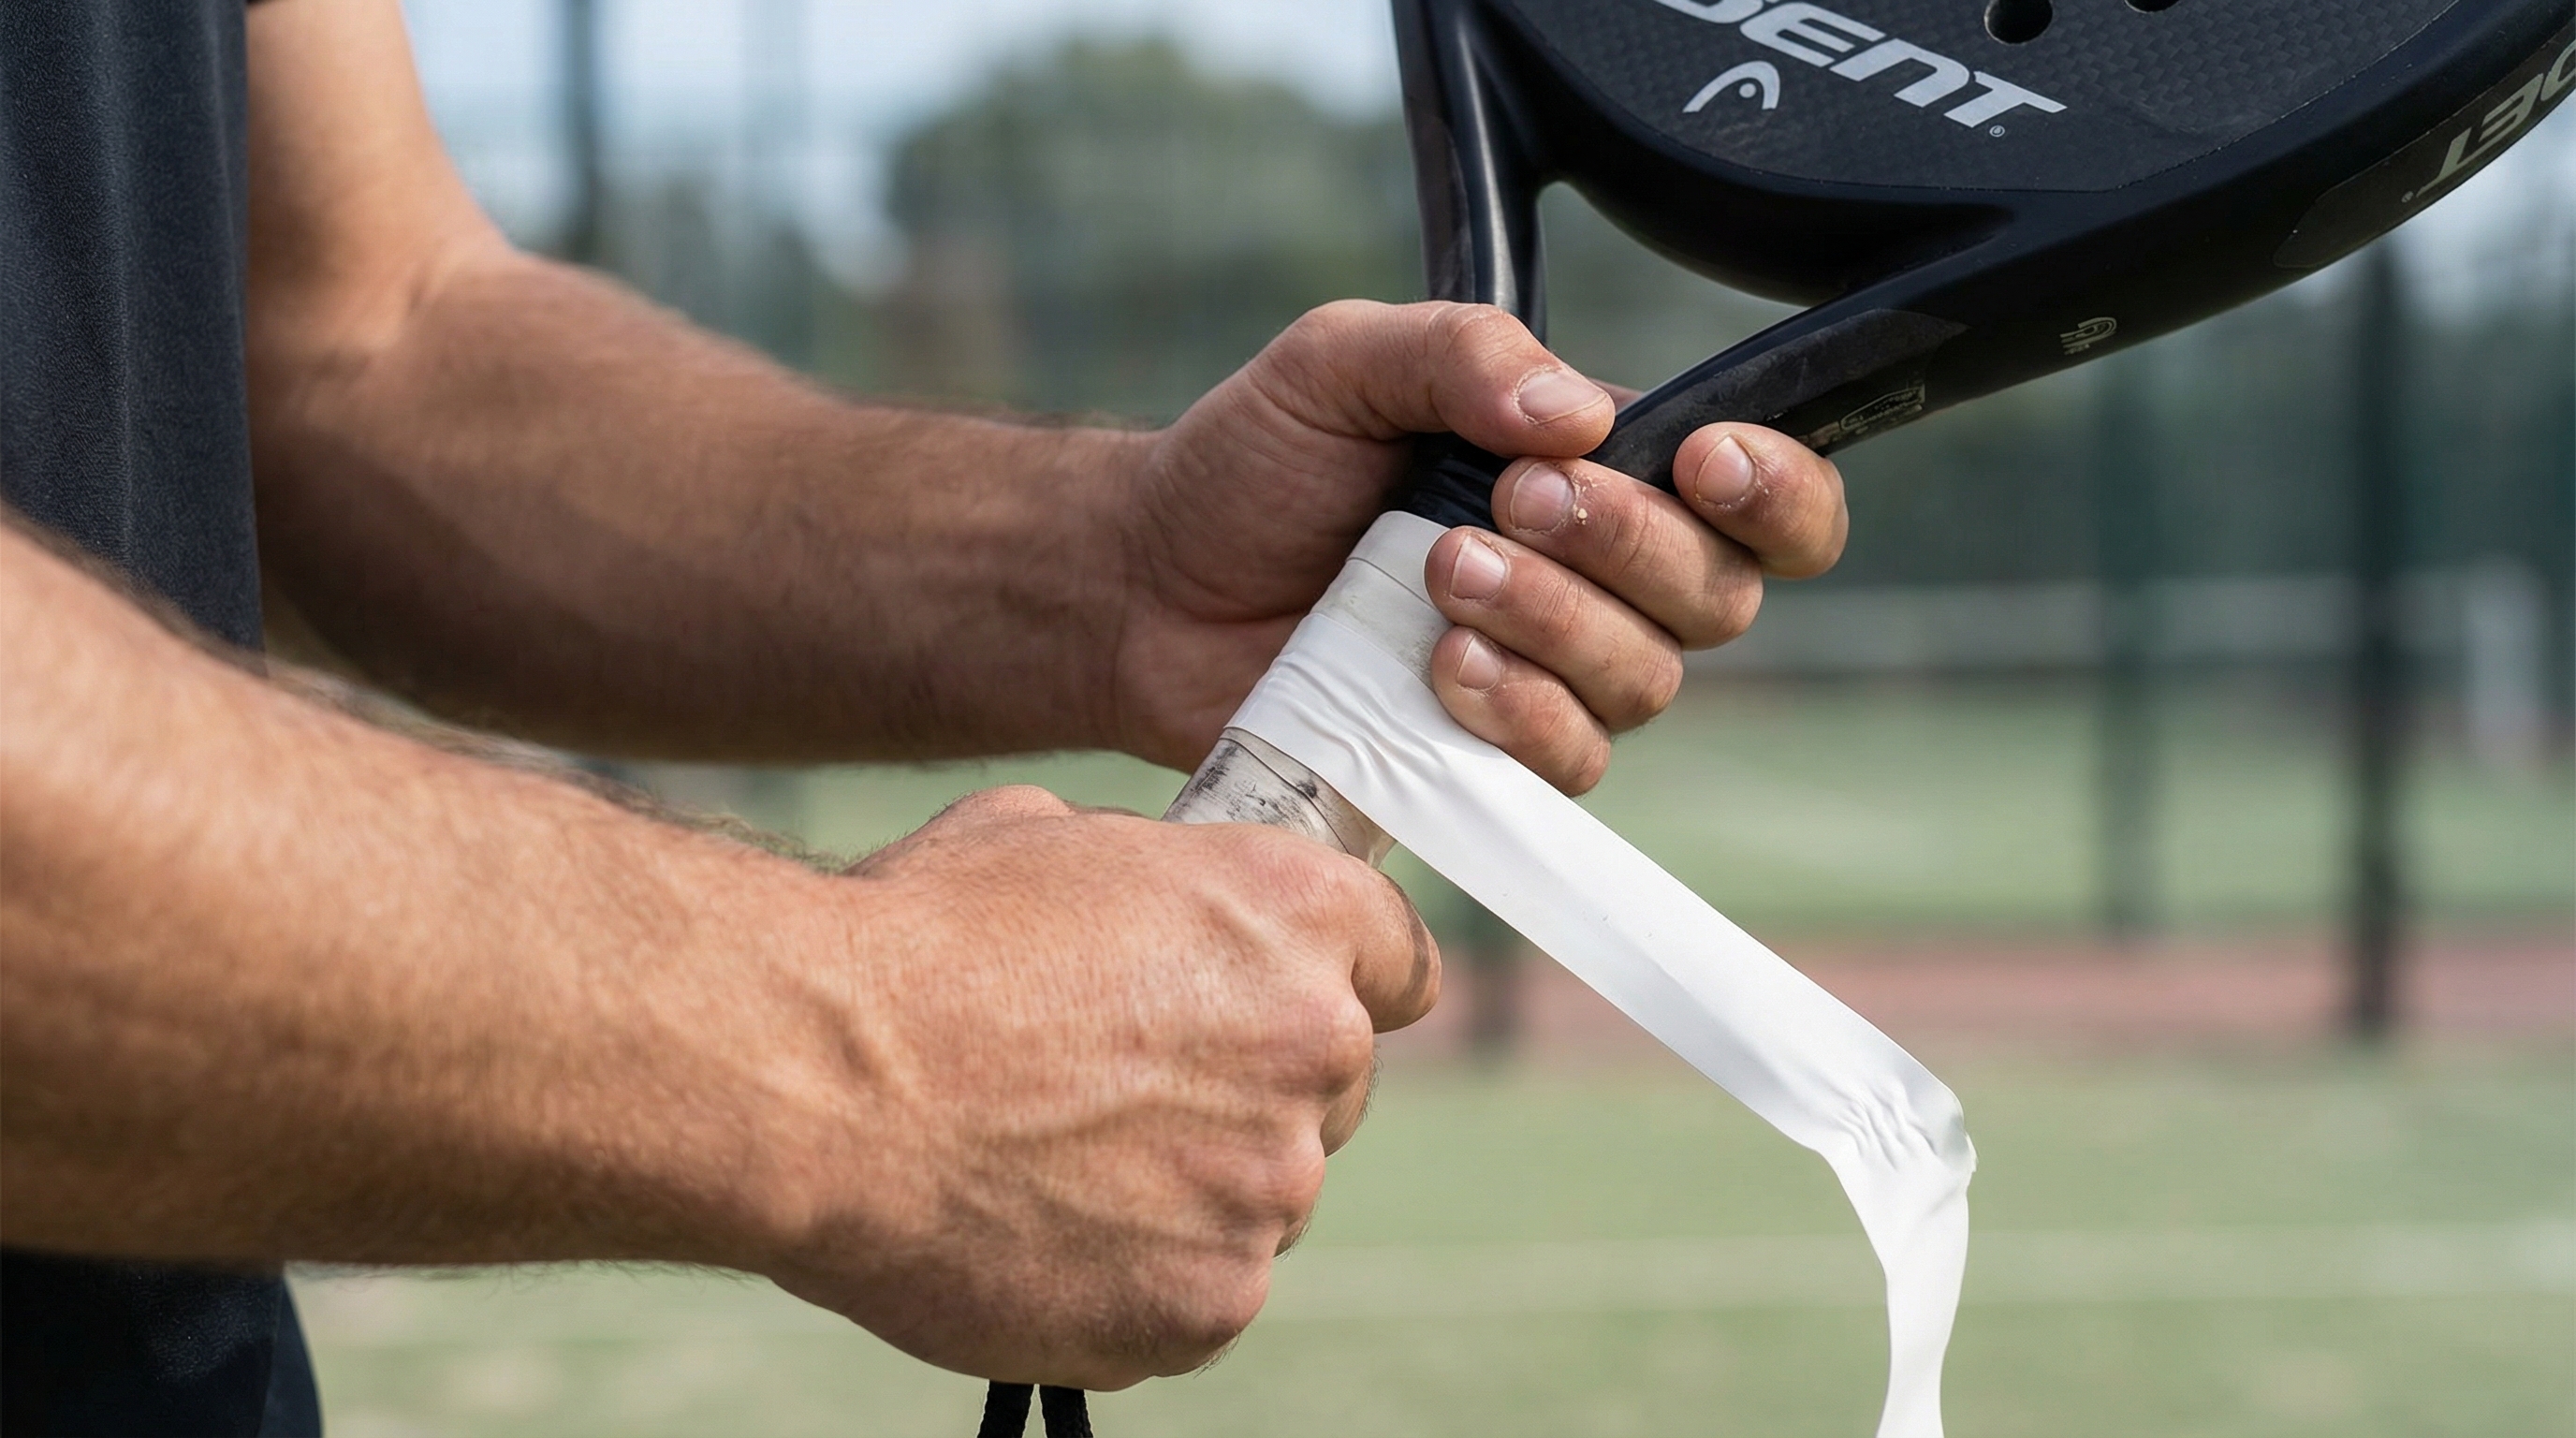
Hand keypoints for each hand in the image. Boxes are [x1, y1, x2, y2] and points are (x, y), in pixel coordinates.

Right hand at [759, 787, 1435, 1388]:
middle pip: (1331, 1086)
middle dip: (1252, 1088)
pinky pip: (1203, 1288)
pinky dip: (1140, 1274)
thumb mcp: (1042, 840)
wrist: (814, 1085)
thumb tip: (1150, 904)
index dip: (1338, 980)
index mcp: (1293, 913)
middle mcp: (1311, 1046)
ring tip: (1056, 1160)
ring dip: (1192, 1185)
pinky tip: (1046, 1230)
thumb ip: (1149, 880)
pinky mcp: (1211, 1302)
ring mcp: (1269, 1187)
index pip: (1398, 960)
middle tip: (1127, 1089)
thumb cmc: (911, 944)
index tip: (1287, 1005)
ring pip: (1262, 1193)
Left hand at [1118, 300, 1847, 791]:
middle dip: (1625, 543)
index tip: (1704, 462)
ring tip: (1439, 573)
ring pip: (1646, 680)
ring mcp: (1550, 675)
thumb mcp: (1342, 361)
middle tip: (1507, 501)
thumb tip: (1583, 413)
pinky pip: (1569, 760)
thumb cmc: (1253, 464)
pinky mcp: (1490, 758)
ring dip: (1554, 622)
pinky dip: (1516, 711)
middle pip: (1717, 593)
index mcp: (1597, 468)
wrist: (1146, 583)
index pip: (1762, 493)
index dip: (1775, 488)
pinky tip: (1437, 667)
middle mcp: (1599, 578)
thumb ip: (1462, 352)